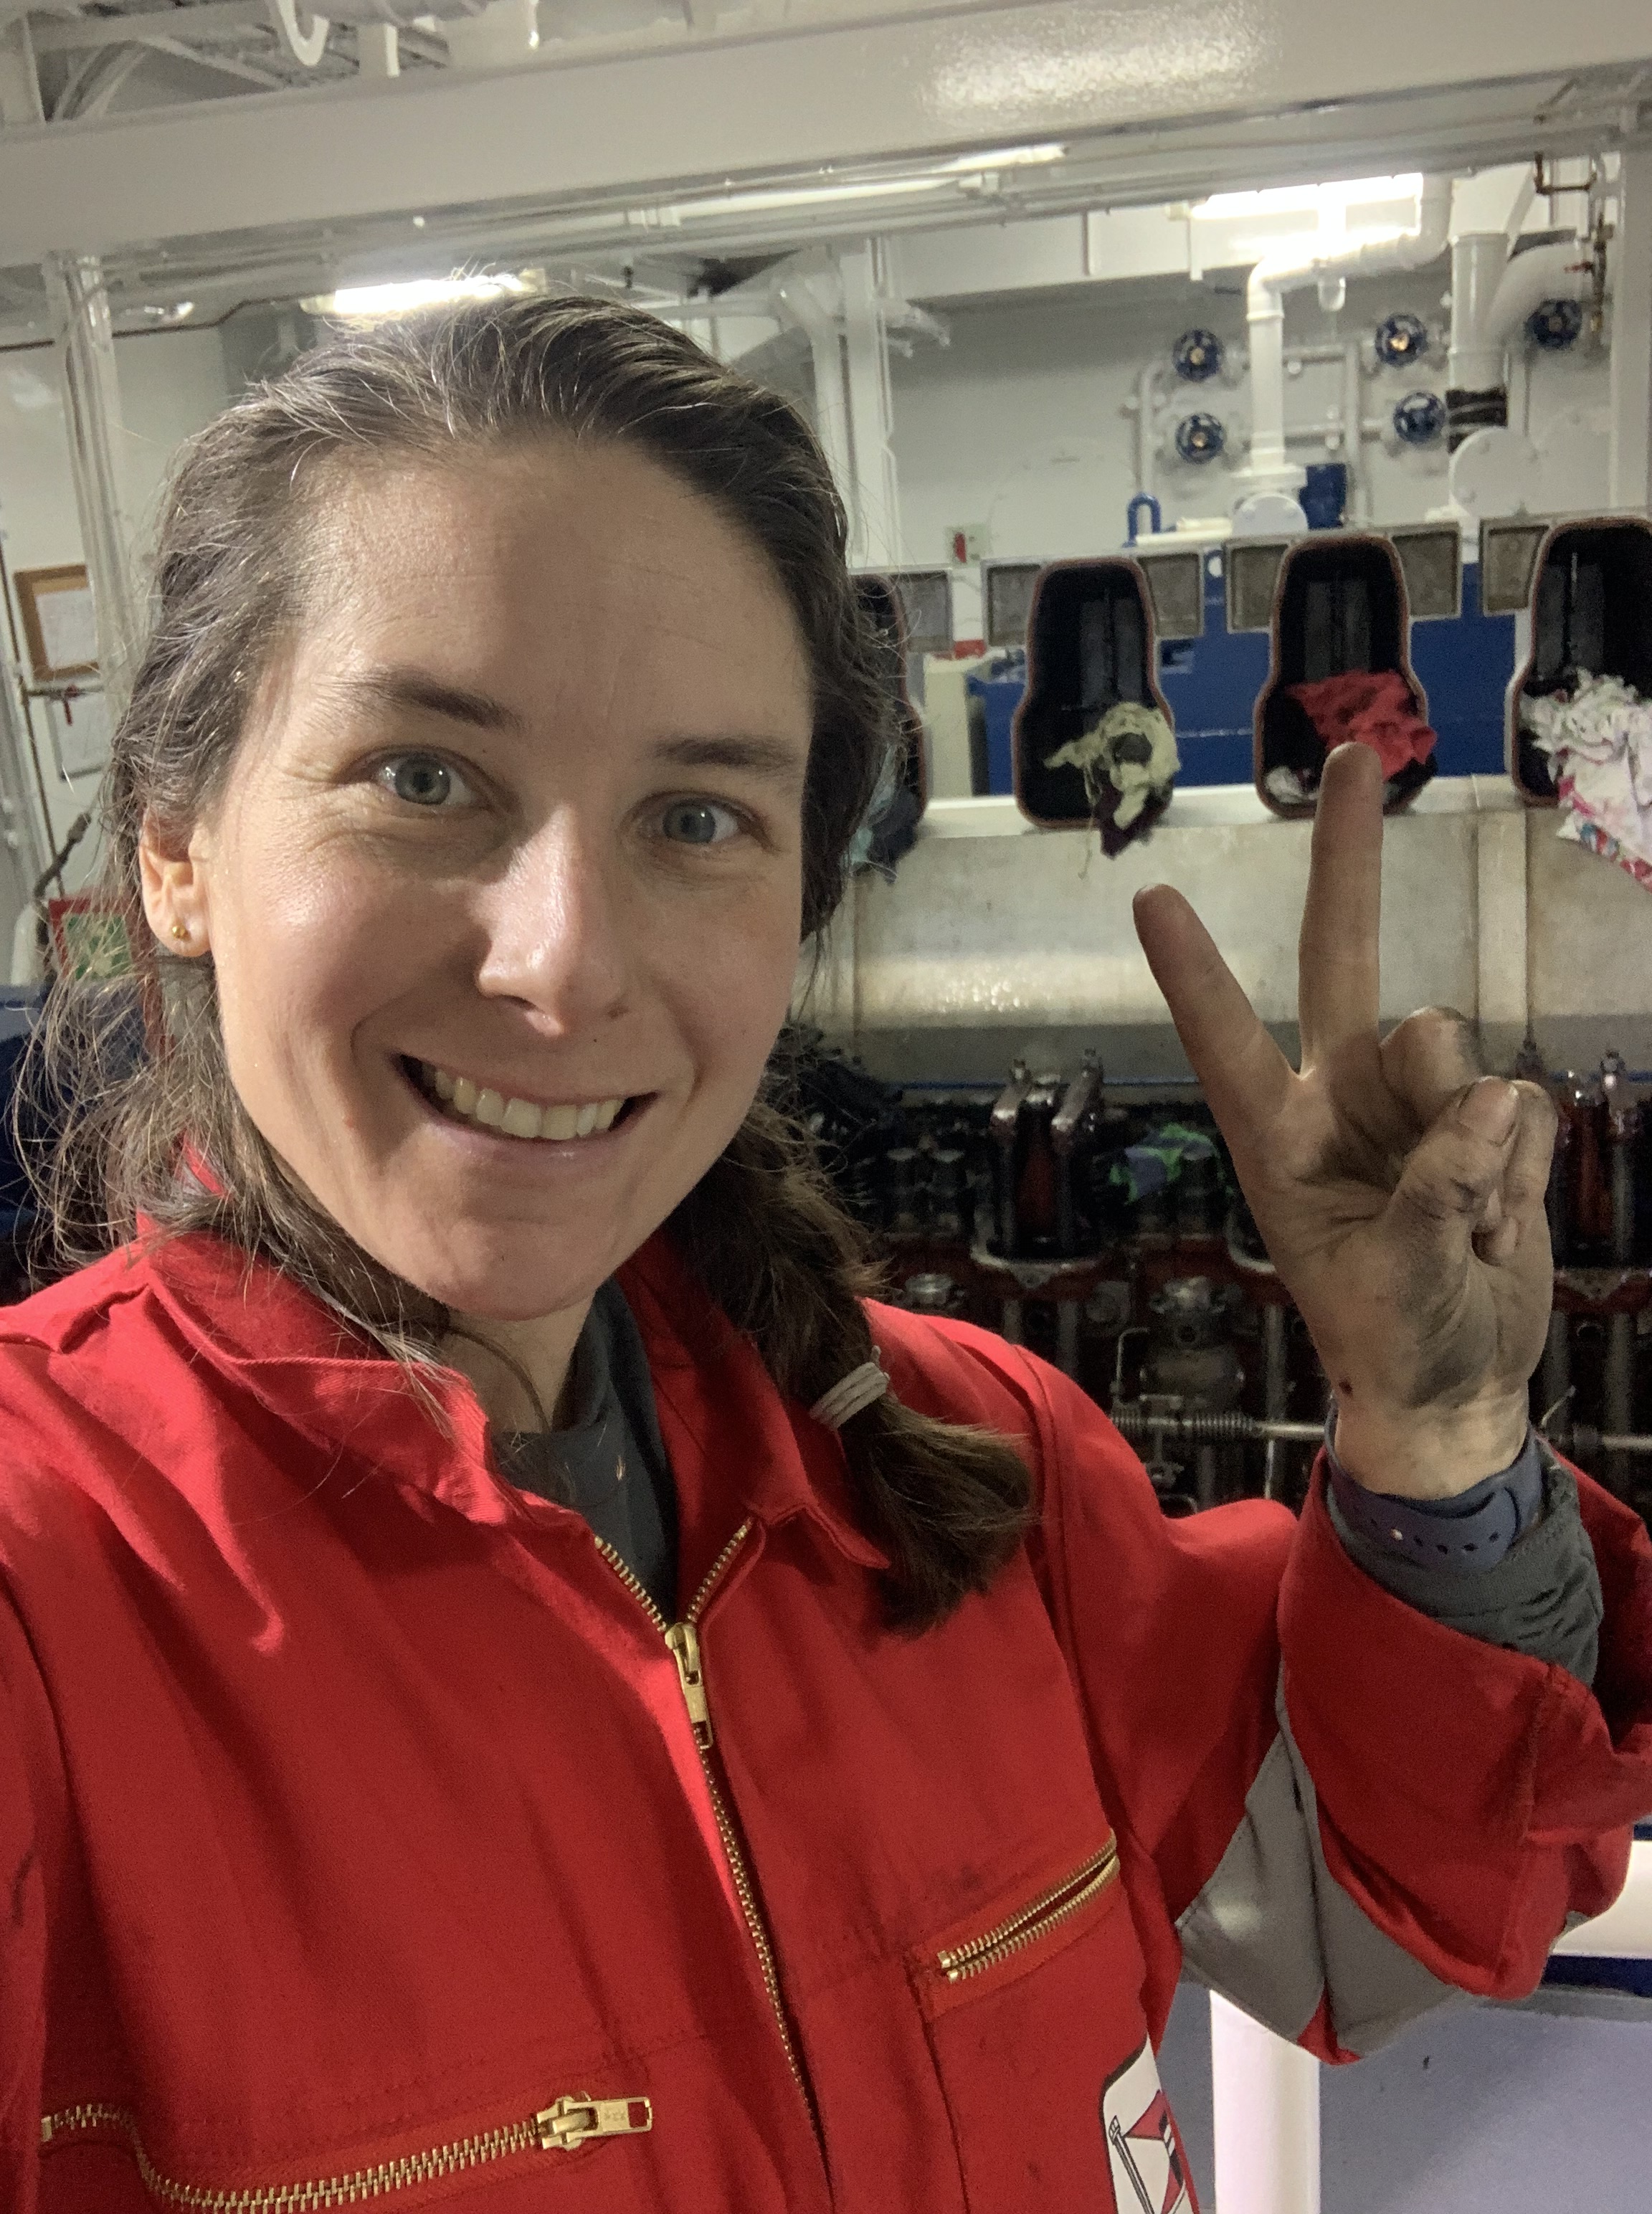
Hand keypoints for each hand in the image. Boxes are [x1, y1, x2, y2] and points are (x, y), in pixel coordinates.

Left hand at [1132, 744, 1555, 1500]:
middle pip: (1342, 957)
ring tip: (1459, 1231)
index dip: (1196, 973)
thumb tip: (1485, 1100)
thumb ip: (1435, 1193)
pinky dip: (1518, 1173)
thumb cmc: (1390, 1337)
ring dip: (1469, 1143)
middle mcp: (1338, 1098)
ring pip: (1447, 1047)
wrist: (1456, 1382)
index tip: (1155, 897)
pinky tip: (1494, 1226)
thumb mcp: (1393, 1284)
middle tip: (1349, 755)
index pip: (1228, 1043)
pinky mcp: (1486, 1118)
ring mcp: (1414, 1101)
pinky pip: (1517, 1105)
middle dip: (1345, 857)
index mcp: (1278, 1140)